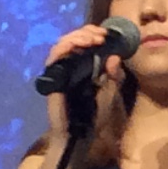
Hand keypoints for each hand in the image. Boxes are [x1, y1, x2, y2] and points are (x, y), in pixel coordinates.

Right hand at [40, 23, 124, 144]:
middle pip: (72, 39)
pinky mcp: (52, 79)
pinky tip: (78, 46)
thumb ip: (114, 76)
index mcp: (83, 66)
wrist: (80, 136)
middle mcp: (69, 66)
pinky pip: (53, 58)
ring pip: (61, 44)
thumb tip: (115, 56)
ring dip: (77, 37)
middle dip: (86, 32)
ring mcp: (59, 72)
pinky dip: (64, 47)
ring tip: (92, 40)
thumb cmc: (94, 117)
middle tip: (100, 35)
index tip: (107, 34)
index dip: (92, 33)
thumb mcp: (110, 93)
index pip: (83, 42)